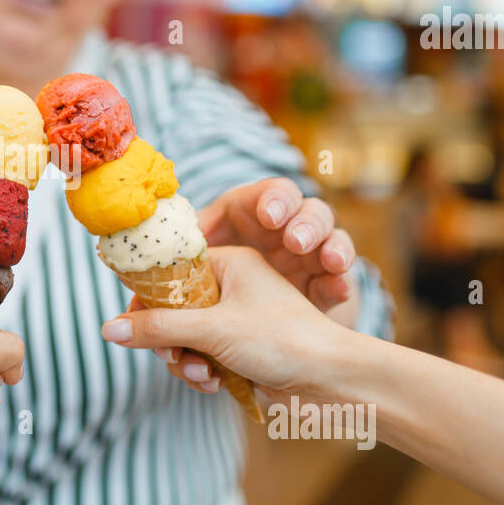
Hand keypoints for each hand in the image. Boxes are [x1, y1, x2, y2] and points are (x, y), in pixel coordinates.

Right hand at [101, 246, 340, 398]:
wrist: (335, 383)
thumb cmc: (284, 340)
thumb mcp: (213, 330)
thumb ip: (157, 329)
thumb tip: (108, 328)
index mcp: (231, 263)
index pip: (171, 273)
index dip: (148, 299)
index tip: (131, 324)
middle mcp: (234, 288)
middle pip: (174, 310)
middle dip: (167, 340)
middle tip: (171, 357)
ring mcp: (239, 322)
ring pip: (187, 339)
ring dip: (186, 361)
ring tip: (203, 375)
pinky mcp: (244, 352)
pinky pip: (205, 359)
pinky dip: (203, 373)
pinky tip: (215, 386)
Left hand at [197, 178, 355, 311]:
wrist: (249, 311)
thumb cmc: (221, 270)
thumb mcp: (207, 250)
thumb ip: (190, 243)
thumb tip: (161, 239)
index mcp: (261, 211)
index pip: (275, 192)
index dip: (275, 200)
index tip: (269, 216)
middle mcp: (293, 227)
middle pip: (311, 212)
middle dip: (306, 224)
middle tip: (296, 242)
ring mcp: (314, 255)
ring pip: (335, 239)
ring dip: (333, 248)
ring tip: (330, 262)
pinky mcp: (327, 284)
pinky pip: (341, 280)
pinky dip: (341, 284)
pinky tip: (338, 289)